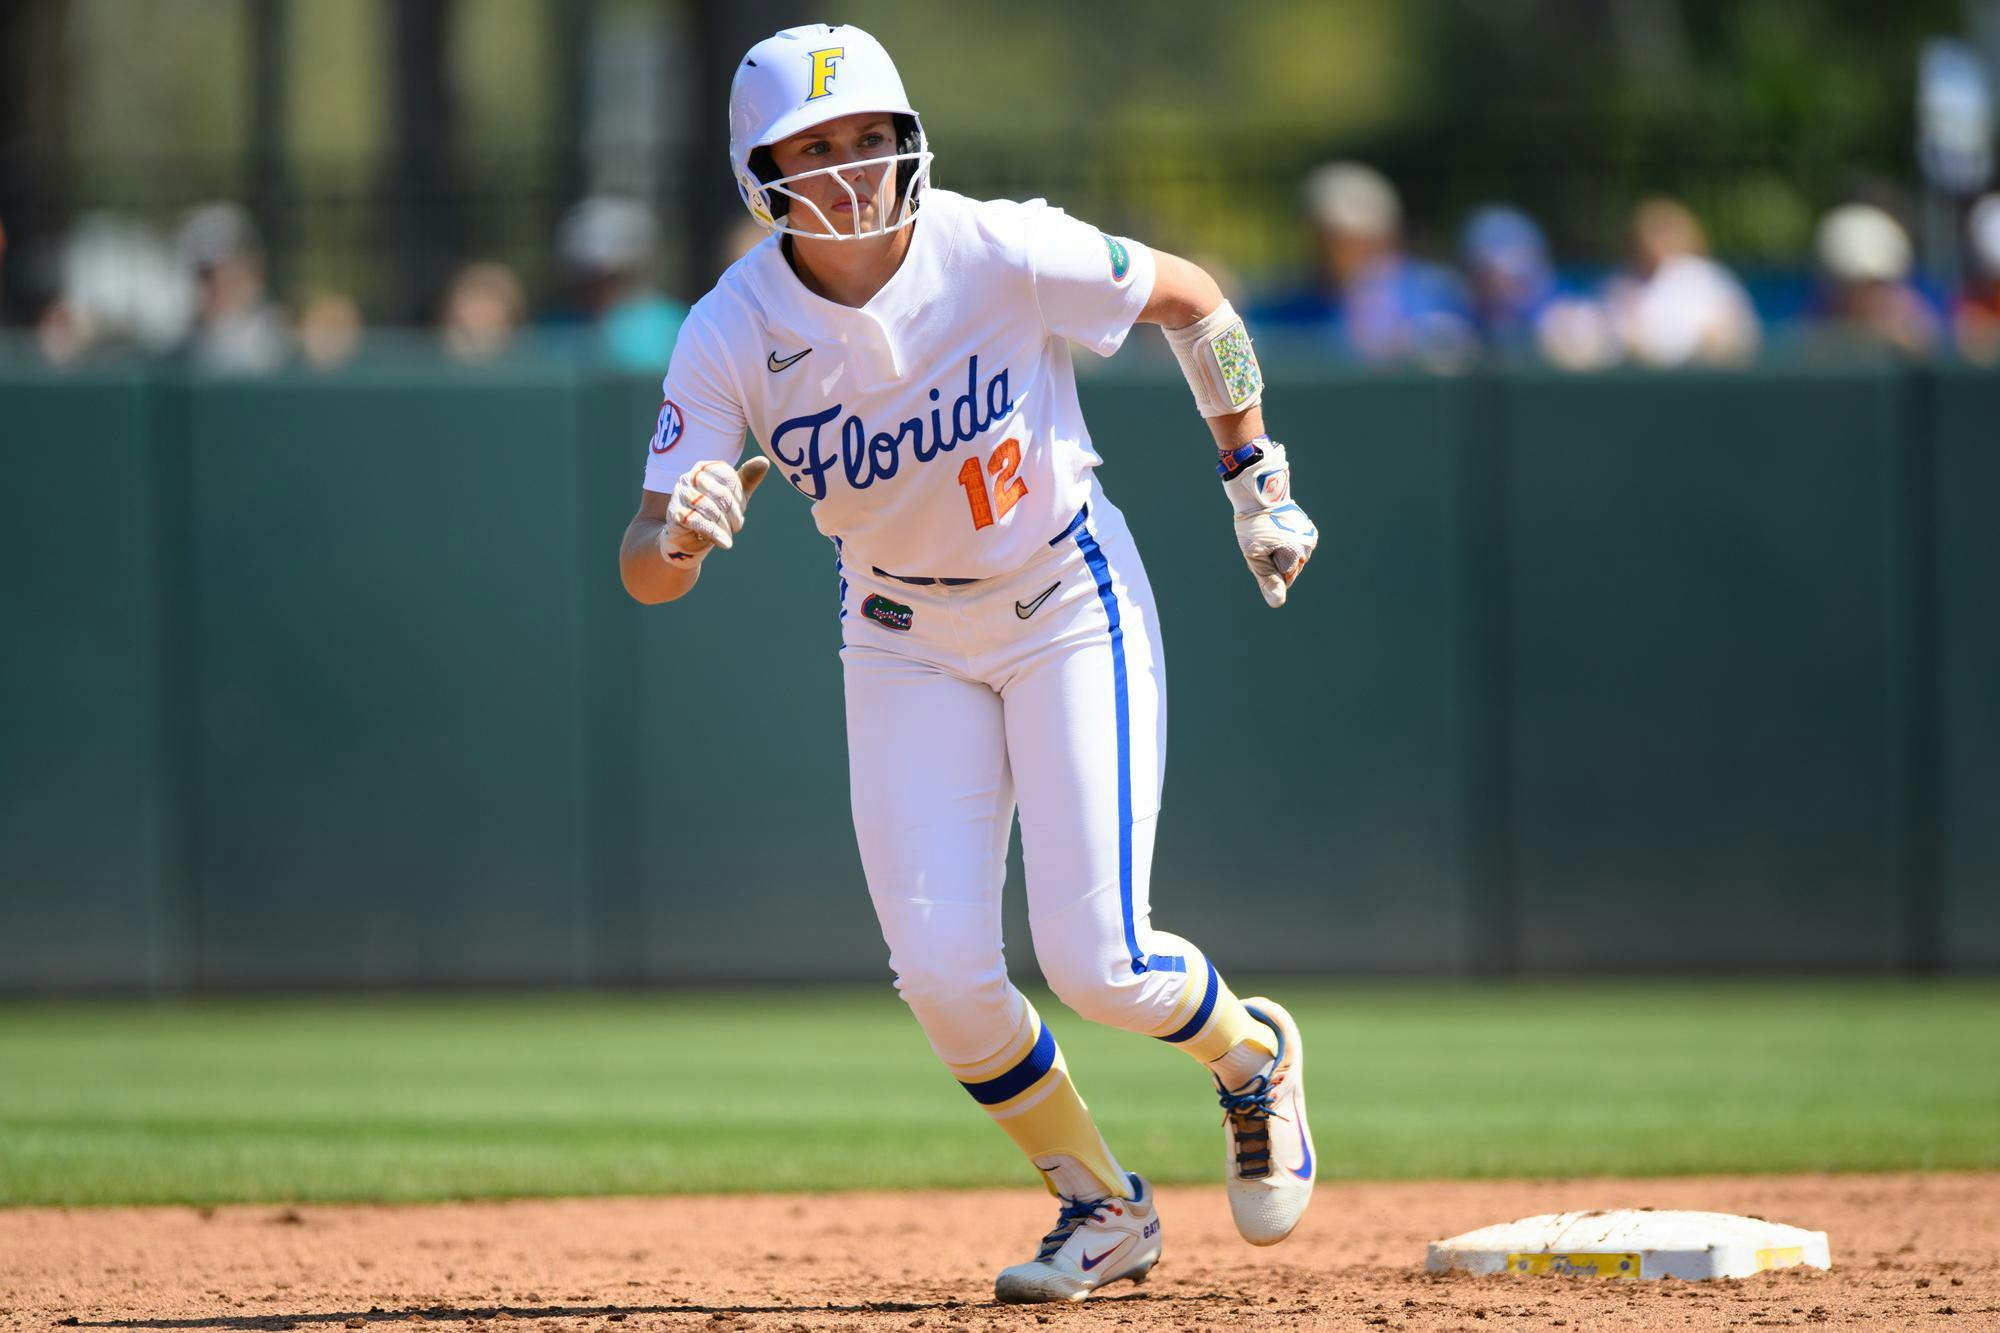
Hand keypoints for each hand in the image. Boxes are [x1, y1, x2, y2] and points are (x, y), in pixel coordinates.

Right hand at [660, 457, 770, 563]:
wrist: (687, 539)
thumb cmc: (714, 513)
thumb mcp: (734, 497)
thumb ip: (748, 479)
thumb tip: (764, 461)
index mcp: (705, 467)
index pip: (729, 478)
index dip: (739, 498)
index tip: (740, 511)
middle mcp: (690, 477)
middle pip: (721, 494)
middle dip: (733, 514)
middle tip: (737, 527)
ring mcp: (680, 494)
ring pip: (709, 508)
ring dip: (724, 525)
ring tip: (729, 535)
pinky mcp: (675, 513)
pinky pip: (698, 521)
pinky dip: (715, 533)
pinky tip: (724, 543)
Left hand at [1219, 440, 1316, 607]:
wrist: (1259, 492)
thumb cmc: (1253, 524)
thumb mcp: (1254, 555)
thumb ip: (1267, 580)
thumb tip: (1277, 603)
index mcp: (1296, 555)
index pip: (1283, 579)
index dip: (1267, 569)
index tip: (1259, 551)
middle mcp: (1308, 546)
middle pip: (1289, 569)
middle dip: (1274, 560)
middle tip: (1261, 542)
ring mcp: (1309, 536)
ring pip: (1292, 557)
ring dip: (1279, 550)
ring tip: (1267, 533)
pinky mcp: (1308, 528)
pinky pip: (1295, 545)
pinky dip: (1284, 541)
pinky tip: (1275, 529)